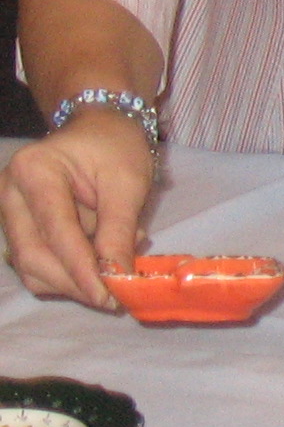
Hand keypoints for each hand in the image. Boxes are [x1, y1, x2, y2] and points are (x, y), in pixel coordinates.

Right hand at [0, 109, 154, 308]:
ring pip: (30, 266)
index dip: (80, 268)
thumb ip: (118, 229)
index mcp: (34, 170)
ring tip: (114, 264)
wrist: (100, 128)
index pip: (55, 231)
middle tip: (114, 297)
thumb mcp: (128, 182)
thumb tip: (116, 277)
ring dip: (71, 281)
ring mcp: (9, 212)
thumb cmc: (116, 148)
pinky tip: (98, 258)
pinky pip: (35, 264)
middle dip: (74, 282)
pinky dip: (66, 273)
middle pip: (33, 254)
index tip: (108, 296)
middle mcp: (9, 193)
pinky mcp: (18, 228)